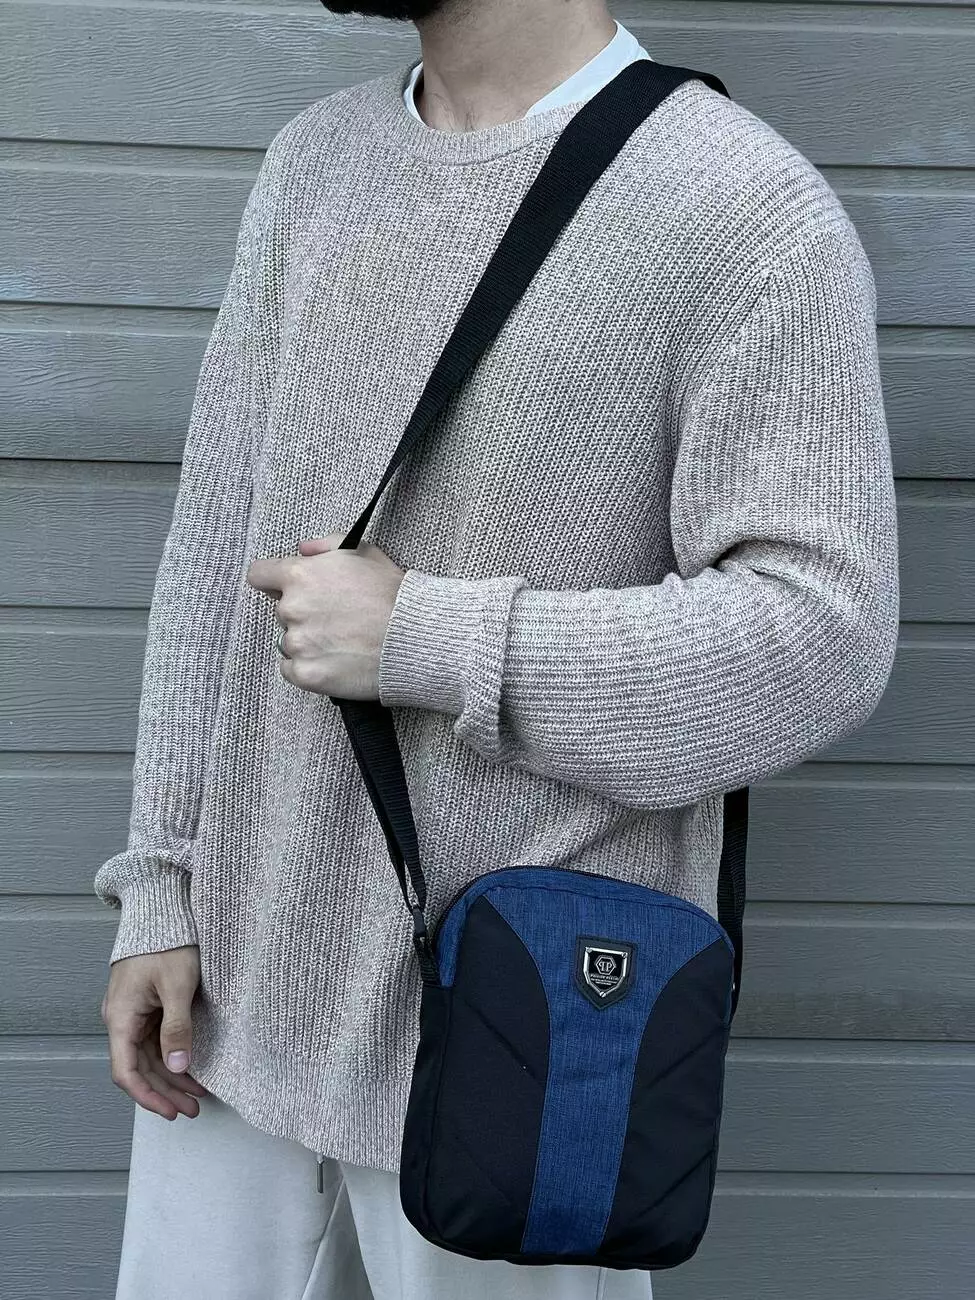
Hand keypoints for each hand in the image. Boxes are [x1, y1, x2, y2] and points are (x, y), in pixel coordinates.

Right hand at [101, 945, 207, 1120]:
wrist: (161, 909)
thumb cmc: (168, 942)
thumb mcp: (177, 986)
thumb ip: (177, 1028)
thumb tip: (178, 1066)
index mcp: (121, 1017)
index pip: (126, 1071)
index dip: (147, 1096)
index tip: (170, 1111)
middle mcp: (122, 1019)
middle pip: (140, 1068)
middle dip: (165, 1091)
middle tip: (193, 1109)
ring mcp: (134, 1013)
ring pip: (149, 1056)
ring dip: (171, 1077)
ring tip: (197, 1096)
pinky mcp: (147, 1006)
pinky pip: (156, 1041)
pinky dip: (172, 1056)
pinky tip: (191, 1068)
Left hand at [246, 531, 406, 699]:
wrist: (414, 637)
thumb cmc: (391, 593)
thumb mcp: (362, 551)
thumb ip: (324, 544)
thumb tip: (302, 550)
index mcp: (300, 575)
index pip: (259, 575)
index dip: (274, 581)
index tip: (287, 589)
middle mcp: (292, 608)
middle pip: (282, 610)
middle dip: (303, 612)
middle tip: (336, 618)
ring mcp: (298, 643)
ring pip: (288, 640)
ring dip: (307, 641)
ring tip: (341, 641)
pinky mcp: (306, 674)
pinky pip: (290, 670)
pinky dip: (307, 667)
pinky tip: (333, 660)